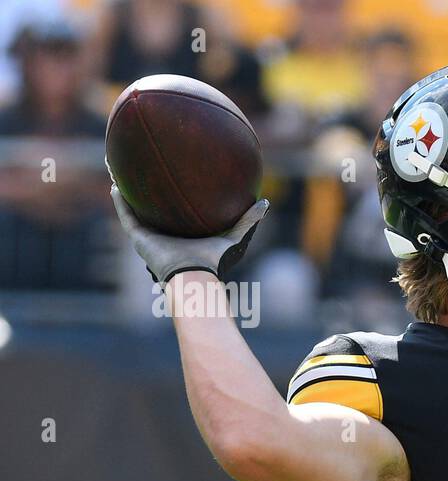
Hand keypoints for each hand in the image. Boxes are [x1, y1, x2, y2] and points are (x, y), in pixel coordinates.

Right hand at [111, 185, 268, 283]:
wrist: (194, 276)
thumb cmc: (214, 261)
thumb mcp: (233, 237)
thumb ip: (248, 220)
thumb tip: (265, 202)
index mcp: (184, 233)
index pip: (178, 212)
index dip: (174, 197)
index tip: (173, 178)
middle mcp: (165, 234)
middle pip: (153, 209)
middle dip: (148, 192)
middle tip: (144, 169)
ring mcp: (150, 236)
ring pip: (134, 210)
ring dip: (127, 192)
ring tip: (120, 171)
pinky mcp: (139, 239)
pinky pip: (127, 216)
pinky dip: (120, 202)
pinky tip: (115, 185)